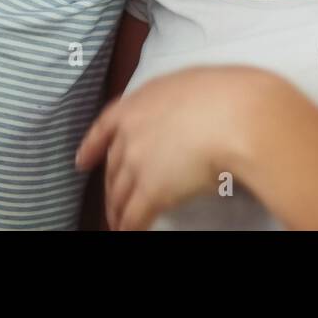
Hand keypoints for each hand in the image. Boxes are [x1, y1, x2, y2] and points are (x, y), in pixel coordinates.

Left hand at [75, 65, 279, 229]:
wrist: (234, 116)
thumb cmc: (225, 94)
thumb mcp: (189, 85)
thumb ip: (174, 104)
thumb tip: (184, 117)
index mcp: (137, 103)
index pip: (104, 127)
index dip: (91, 147)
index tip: (82, 161)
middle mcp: (131, 133)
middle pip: (113, 165)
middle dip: (111, 186)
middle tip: (112, 200)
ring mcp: (138, 163)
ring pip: (119, 193)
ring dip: (117, 211)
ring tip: (118, 223)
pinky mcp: (152, 191)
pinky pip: (134, 215)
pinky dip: (129, 226)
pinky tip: (128, 232)